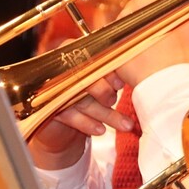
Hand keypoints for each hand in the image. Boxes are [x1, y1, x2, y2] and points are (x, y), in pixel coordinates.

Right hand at [28, 55, 132, 169]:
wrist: (63, 130)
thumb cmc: (90, 100)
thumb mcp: (103, 86)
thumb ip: (114, 77)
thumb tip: (140, 74)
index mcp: (76, 58)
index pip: (91, 59)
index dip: (107, 71)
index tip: (120, 84)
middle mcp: (62, 72)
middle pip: (85, 79)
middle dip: (105, 92)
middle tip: (116, 101)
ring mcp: (53, 91)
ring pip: (82, 101)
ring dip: (106, 114)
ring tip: (126, 125)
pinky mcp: (49, 109)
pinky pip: (70, 116)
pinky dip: (88, 123)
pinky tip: (101, 130)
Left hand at [92, 0, 188, 87]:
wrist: (170, 81)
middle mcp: (136, 4)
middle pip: (141, 3)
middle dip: (153, 17)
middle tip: (169, 37)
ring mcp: (122, 22)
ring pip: (132, 22)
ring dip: (143, 33)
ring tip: (160, 51)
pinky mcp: (112, 40)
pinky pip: (122, 38)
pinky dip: (132, 46)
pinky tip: (146, 57)